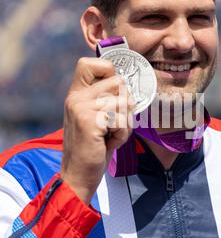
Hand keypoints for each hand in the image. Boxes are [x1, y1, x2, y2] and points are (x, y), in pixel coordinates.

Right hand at [61, 57, 133, 204]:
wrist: (79, 174)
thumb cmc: (93, 147)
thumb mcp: (96, 118)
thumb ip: (105, 99)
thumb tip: (127, 84)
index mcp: (76, 94)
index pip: (90, 62)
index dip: (108, 70)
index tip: (113, 91)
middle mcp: (76, 97)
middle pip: (118, 82)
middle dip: (125, 105)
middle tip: (113, 124)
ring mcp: (81, 108)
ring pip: (123, 102)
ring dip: (124, 123)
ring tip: (110, 135)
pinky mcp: (90, 122)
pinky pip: (121, 119)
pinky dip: (122, 134)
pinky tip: (109, 142)